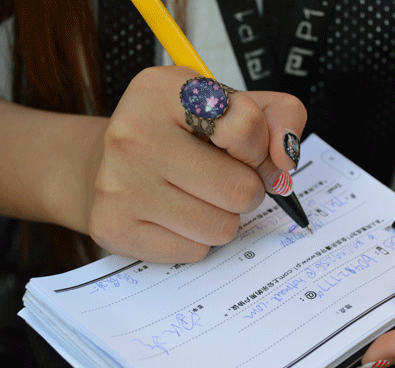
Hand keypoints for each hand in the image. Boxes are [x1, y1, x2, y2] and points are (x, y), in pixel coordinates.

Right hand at [83, 66, 305, 262]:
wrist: (110, 164)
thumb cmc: (182, 135)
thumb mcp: (233, 106)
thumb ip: (280, 118)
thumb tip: (284, 160)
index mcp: (163, 89)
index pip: (246, 126)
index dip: (257, 147)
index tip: (241, 147)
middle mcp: (133, 134)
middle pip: (240, 189)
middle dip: (244, 189)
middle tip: (221, 178)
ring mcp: (118, 184)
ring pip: (221, 227)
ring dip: (222, 217)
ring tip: (195, 195)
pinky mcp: (113, 228)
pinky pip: (194, 251)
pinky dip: (195, 238)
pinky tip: (173, 215)